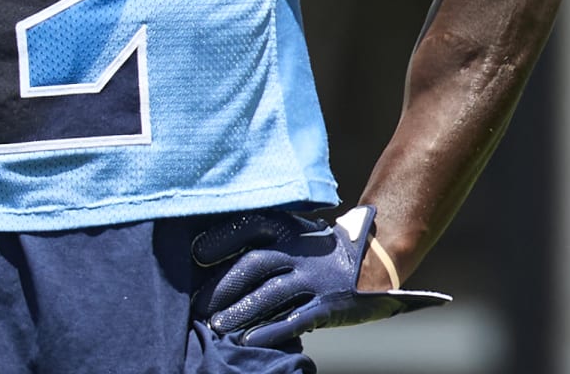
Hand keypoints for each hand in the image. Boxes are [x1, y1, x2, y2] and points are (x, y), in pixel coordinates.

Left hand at [191, 205, 449, 347]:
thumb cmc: (320, 250)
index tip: (195, 254)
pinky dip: (271, 331)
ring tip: (217, 326)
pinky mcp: (328, 303)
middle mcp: (300, 251)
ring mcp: (315, 277)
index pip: (249, 228)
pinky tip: (250, 341)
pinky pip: (296, 318)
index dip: (221, 239)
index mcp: (288, 229)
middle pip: (254, 264)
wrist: (373, 260)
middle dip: (223, 285)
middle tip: (198, 304)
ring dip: (241, 311)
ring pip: (271, 293)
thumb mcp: (294, 235)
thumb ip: (264, 243)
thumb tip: (211, 257)